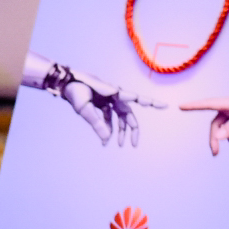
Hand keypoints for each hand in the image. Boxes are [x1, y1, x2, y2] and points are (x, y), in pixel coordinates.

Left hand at [23, 53, 146, 145]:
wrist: (64, 82)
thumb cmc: (75, 90)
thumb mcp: (83, 108)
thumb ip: (96, 123)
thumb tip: (106, 139)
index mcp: (114, 92)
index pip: (136, 98)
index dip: (151, 102)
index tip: (164, 106)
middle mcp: (114, 95)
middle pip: (128, 114)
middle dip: (132, 130)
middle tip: (134, 144)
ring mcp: (108, 99)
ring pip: (119, 117)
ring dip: (119, 131)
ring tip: (118, 145)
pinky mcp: (101, 103)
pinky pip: (108, 118)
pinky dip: (107, 128)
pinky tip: (105, 140)